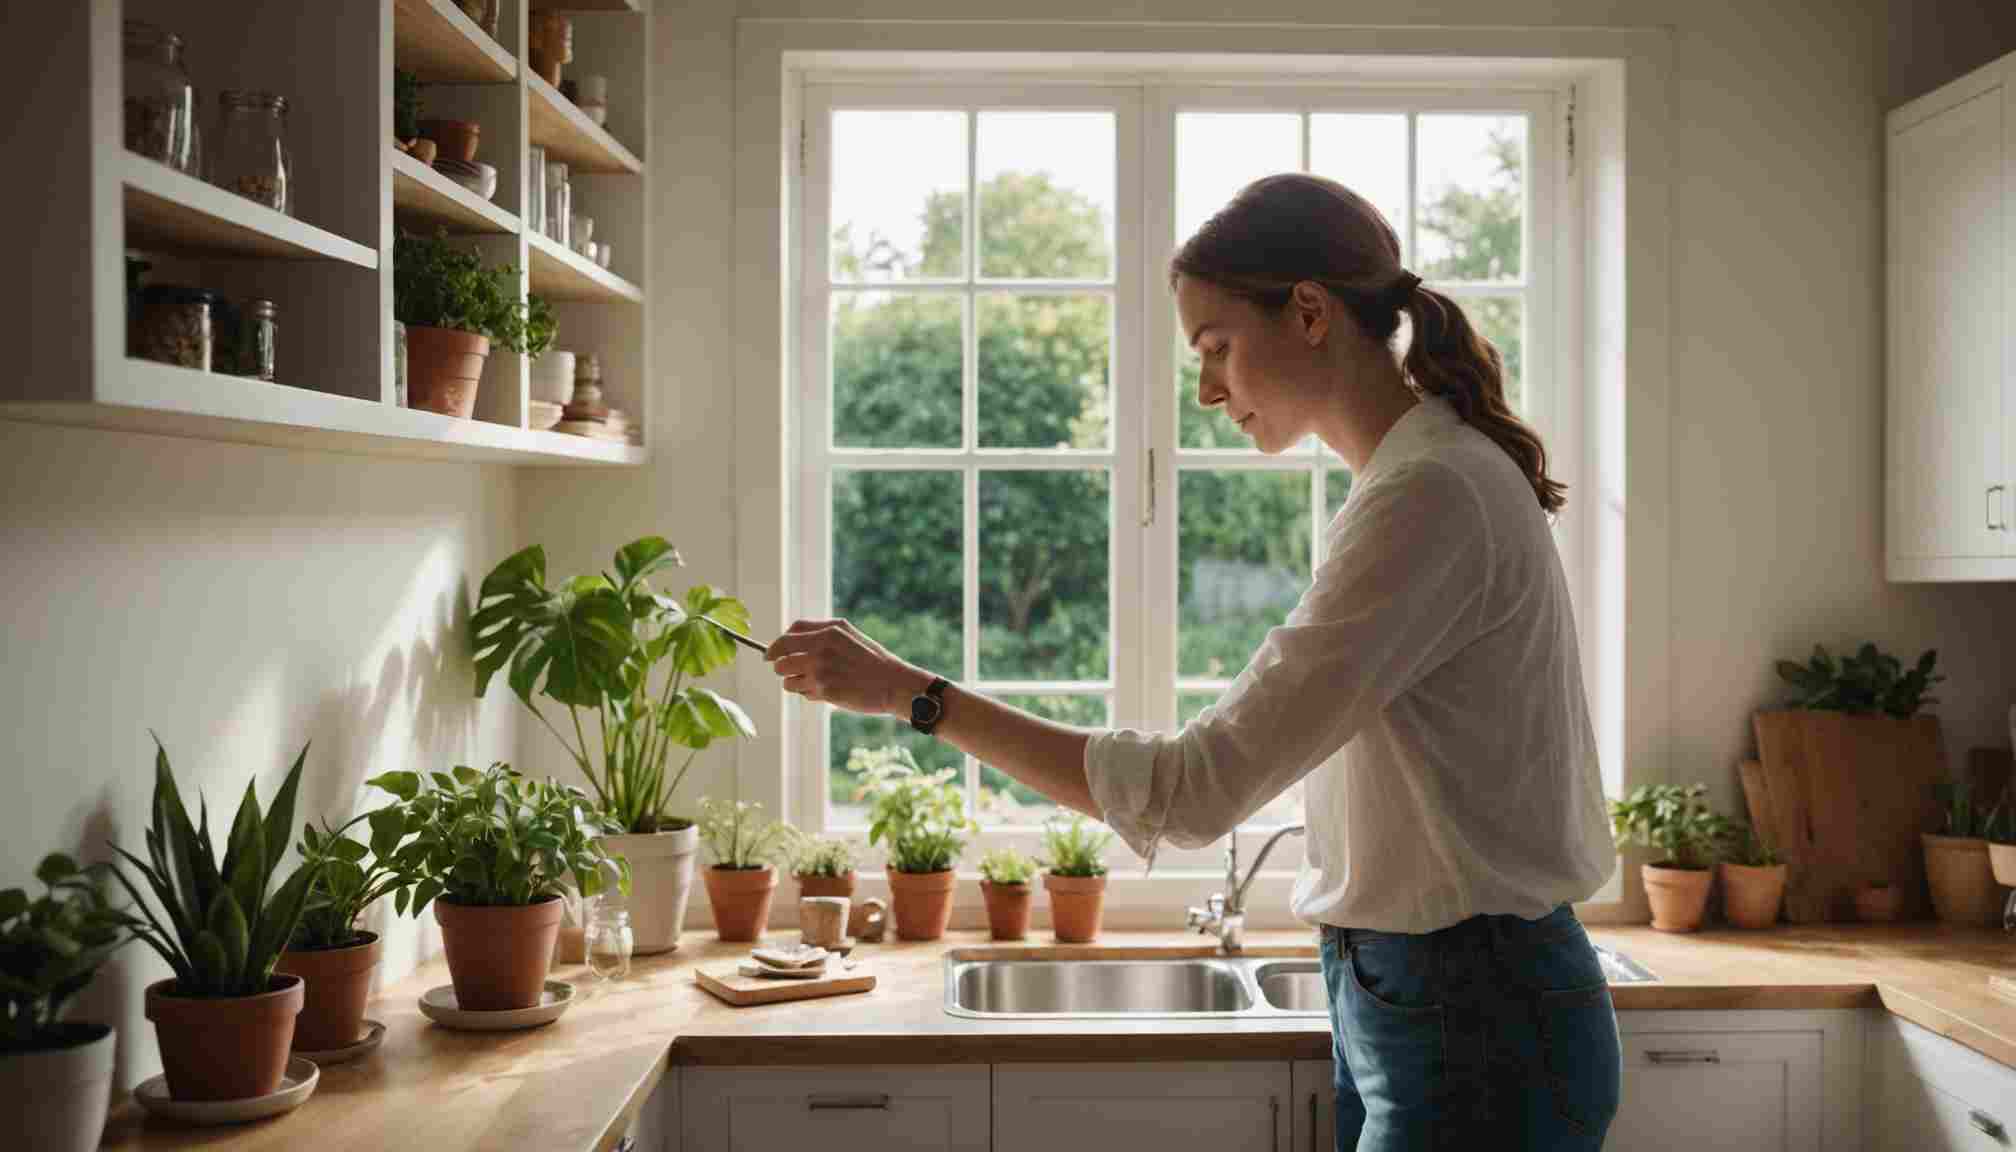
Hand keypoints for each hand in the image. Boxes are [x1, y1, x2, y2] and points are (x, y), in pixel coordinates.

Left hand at [766, 618, 931, 717]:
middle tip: (791, 672)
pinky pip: (804, 694)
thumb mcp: (847, 634)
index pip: (787, 636)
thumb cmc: (871, 659)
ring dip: (795, 683)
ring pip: (788, 681)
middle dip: (781, 668)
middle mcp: (821, 650)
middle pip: (780, 660)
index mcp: (827, 633)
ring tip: (814, 683)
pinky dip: (810, 694)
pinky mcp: (825, 691)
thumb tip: (788, 638)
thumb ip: (819, 632)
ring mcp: (821, 672)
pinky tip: (827, 692)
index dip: (774, 647)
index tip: (770, 655)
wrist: (893, 683)